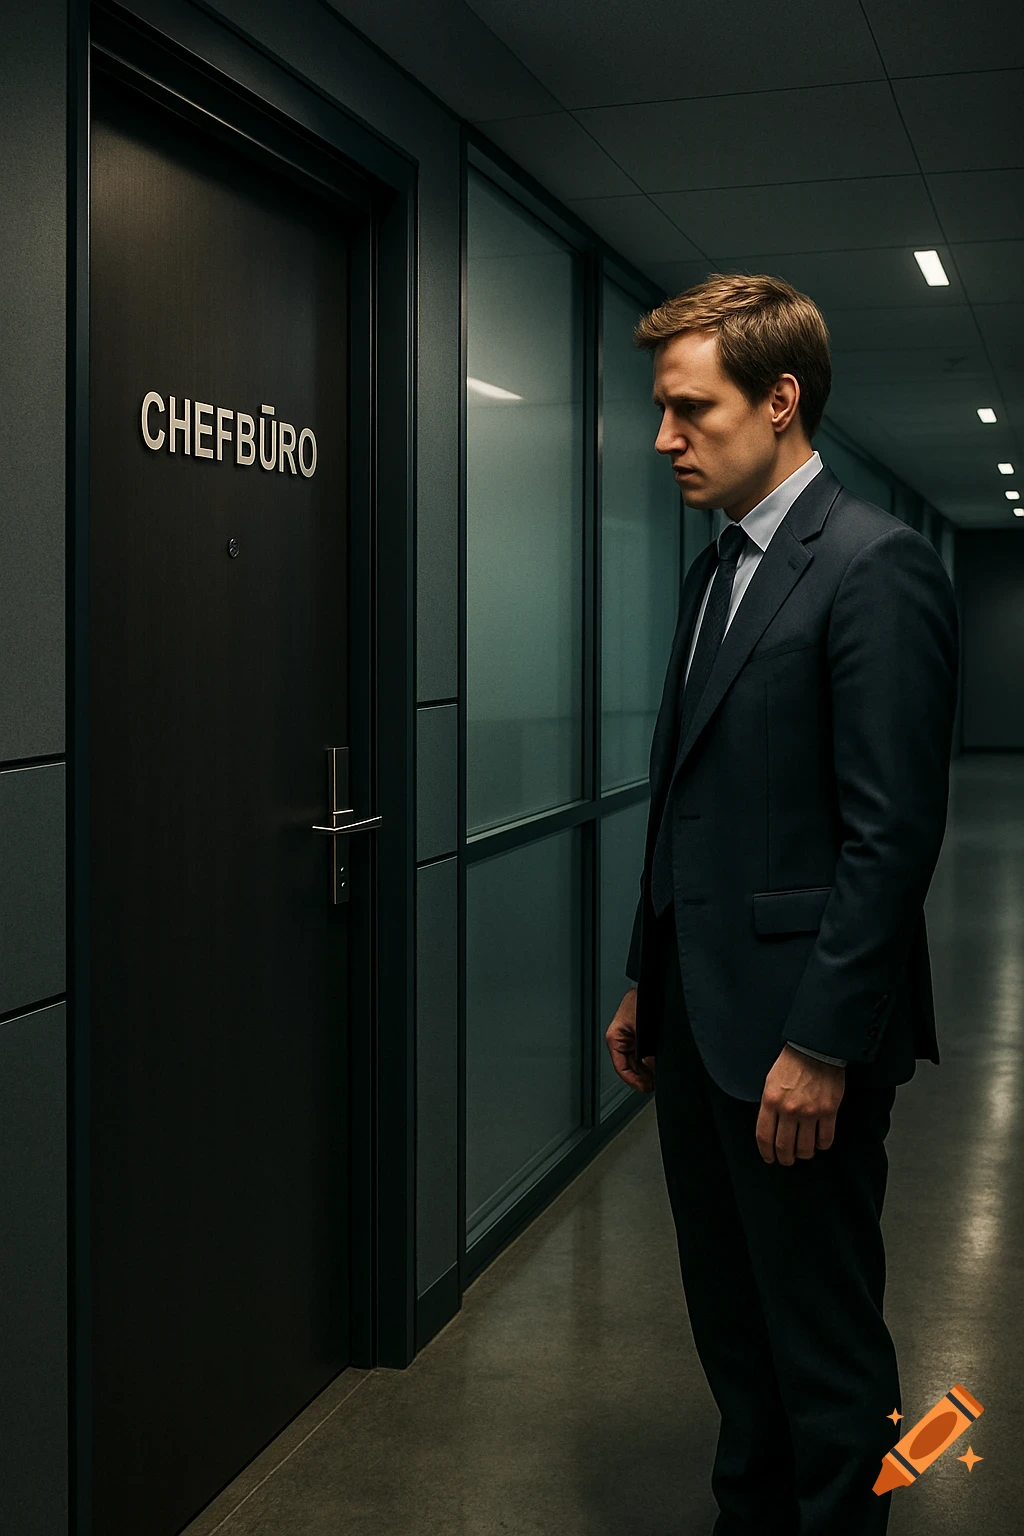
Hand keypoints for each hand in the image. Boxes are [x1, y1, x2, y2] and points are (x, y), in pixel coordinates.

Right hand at [605, 987, 654, 1092]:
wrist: (655, 985)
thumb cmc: (645, 1001)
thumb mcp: (644, 1032)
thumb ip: (649, 1055)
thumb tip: (655, 1071)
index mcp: (615, 1037)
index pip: (621, 1068)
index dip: (634, 1081)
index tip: (646, 1088)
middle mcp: (622, 1037)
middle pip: (631, 1066)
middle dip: (643, 1076)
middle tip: (655, 1083)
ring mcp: (632, 1034)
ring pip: (638, 1059)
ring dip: (648, 1068)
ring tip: (659, 1076)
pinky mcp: (641, 1031)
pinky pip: (645, 1051)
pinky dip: (651, 1059)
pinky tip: (661, 1064)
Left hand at [756, 1044, 844, 1164]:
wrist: (815, 1048)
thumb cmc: (791, 1063)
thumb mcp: (770, 1082)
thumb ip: (770, 1106)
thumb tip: (771, 1128)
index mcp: (770, 1101)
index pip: (764, 1136)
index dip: (766, 1152)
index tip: (769, 1158)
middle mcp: (789, 1109)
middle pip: (784, 1147)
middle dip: (784, 1158)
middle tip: (786, 1160)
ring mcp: (810, 1112)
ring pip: (805, 1148)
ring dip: (803, 1154)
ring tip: (803, 1153)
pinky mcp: (829, 1111)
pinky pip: (825, 1139)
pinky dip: (822, 1145)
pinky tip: (819, 1143)